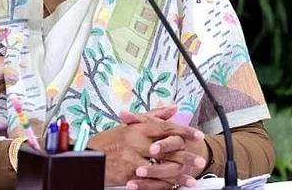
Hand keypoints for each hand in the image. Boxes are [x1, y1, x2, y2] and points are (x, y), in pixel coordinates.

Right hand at [87, 106, 203, 188]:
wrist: (91, 155)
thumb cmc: (111, 140)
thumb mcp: (130, 125)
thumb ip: (153, 116)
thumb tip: (173, 109)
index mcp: (139, 128)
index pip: (166, 127)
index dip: (184, 131)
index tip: (198, 135)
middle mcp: (137, 142)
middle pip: (168, 149)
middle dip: (186, 156)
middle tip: (200, 161)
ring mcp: (133, 159)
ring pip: (162, 167)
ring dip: (179, 174)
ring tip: (191, 179)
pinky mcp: (129, 173)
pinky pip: (150, 181)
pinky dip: (164, 185)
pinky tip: (173, 187)